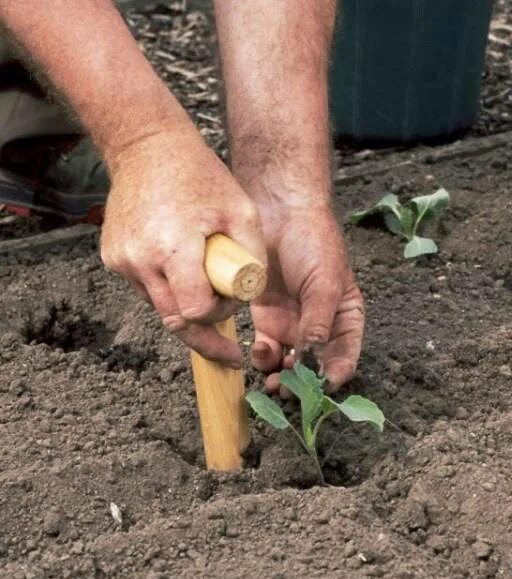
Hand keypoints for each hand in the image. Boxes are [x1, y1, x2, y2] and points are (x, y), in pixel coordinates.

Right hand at [100, 129, 266, 364]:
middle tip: (229, 351)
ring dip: (186, 309)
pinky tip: (185, 272)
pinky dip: (168, 290)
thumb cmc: (200, 176)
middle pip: (175, 321)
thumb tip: (251, 295)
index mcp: (172, 248)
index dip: (219, 316)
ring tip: (208, 293)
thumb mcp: (243, 213)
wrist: (146, 147)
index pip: (195, 311)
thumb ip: (253, 258)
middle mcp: (139, 259)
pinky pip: (146, 289)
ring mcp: (121, 259)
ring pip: (160, 308)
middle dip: (204, 334)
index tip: (233, 310)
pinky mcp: (112, 257)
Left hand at [248, 202, 364, 391]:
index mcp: (346, 319)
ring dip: (281, 376)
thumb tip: (314, 357)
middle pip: (315, 367)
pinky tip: (259, 353)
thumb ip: (319, 322)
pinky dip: (262, 358)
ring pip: (289, 363)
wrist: (278, 212)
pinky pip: (266, 349)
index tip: (320, 385)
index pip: (345, 357)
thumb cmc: (313, 242)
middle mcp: (322, 328)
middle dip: (303, 383)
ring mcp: (293, 325)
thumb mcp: (325, 283)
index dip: (334, 375)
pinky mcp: (267, 319)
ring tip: (273, 380)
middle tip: (289, 391)